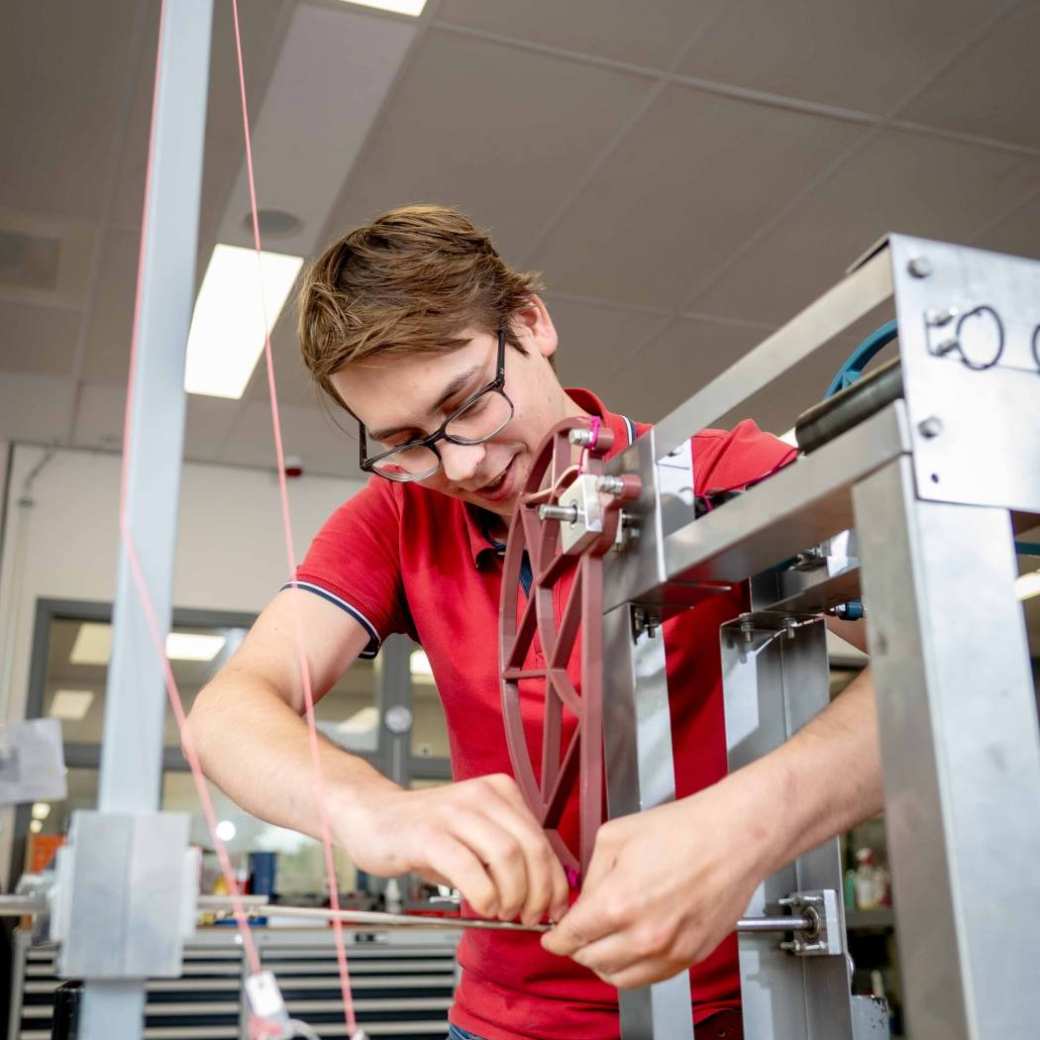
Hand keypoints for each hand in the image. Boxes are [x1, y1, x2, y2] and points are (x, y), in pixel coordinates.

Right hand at [336, 773, 569, 925]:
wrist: (372, 816)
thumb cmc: (425, 834)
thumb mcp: (474, 839)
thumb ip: (507, 859)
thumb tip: (544, 896)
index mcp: (500, 792)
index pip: (541, 839)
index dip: (554, 880)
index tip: (554, 908)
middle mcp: (481, 795)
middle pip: (530, 847)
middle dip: (538, 891)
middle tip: (527, 916)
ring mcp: (454, 811)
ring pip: (506, 855)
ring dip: (512, 894)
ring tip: (502, 911)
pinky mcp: (428, 833)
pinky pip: (468, 866)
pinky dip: (483, 893)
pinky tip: (482, 906)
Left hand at [541, 775, 777, 988]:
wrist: (731, 838)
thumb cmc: (682, 830)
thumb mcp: (615, 837)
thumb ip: (591, 875)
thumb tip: (582, 900)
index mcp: (618, 903)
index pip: (572, 938)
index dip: (555, 938)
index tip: (551, 936)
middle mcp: (643, 936)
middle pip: (590, 962)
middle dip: (576, 948)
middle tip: (575, 933)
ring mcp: (669, 951)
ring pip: (619, 978)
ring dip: (602, 963)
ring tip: (602, 942)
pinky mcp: (690, 957)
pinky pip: (650, 977)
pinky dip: (632, 967)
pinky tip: (631, 945)